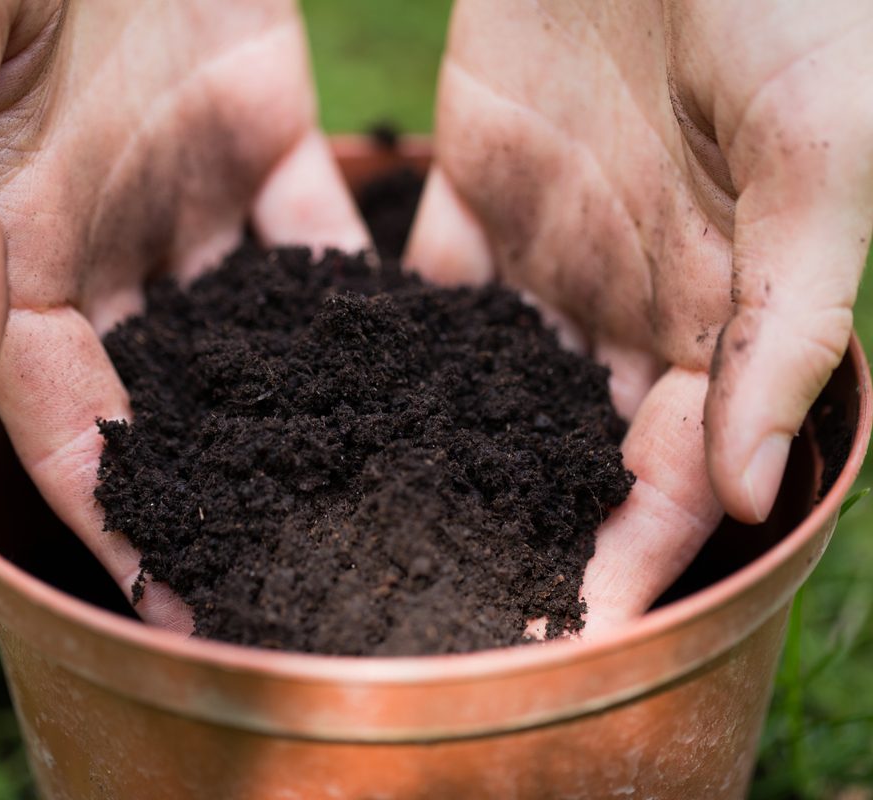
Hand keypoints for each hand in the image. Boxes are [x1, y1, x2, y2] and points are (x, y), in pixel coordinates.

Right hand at [0, 0, 367, 629]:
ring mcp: (190, 199)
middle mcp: (107, 245)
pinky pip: (321, 242)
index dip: (115, 513)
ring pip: (255, 337)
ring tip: (371, 508)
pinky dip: (361, 305)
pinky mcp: (265, 142)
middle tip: (293, 586)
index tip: (176, 604)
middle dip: (225, 497)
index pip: (66, 414)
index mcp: (16, 249)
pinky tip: (415, 374)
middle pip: (172, 403)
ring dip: (305, 420)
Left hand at [408, 0, 872, 633]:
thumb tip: (748, 491)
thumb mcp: (817, 150)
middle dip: (516, 525)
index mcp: (715, 310)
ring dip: (433, 455)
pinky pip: (419, 294)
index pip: (674, 467)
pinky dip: (382, 348)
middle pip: (565, 448)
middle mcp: (625, 302)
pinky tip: (325, 405)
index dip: (630, 549)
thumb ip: (785, 321)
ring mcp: (545, 252)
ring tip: (363, 530)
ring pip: (483, 385)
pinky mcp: (474, 194)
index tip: (565, 627)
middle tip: (439, 603)